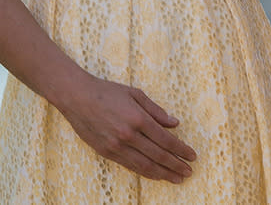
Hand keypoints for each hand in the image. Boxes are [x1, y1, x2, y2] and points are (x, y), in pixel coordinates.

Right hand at [62, 74, 196, 181]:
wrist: (77, 97)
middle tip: (189, 172)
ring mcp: (116, 146)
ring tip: (176, 178)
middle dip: (176, 165)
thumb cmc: (108, 92)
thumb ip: (156, 110)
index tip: (192, 156)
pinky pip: (130, 166)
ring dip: (163, 173)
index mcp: (138, 118)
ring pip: (145, 165)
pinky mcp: (107, 153)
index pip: (165, 139)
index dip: (180, 149)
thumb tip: (175, 123)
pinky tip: (155, 174)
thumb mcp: (135, 93)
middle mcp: (128, 135)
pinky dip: (145, 172)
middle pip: (158, 155)